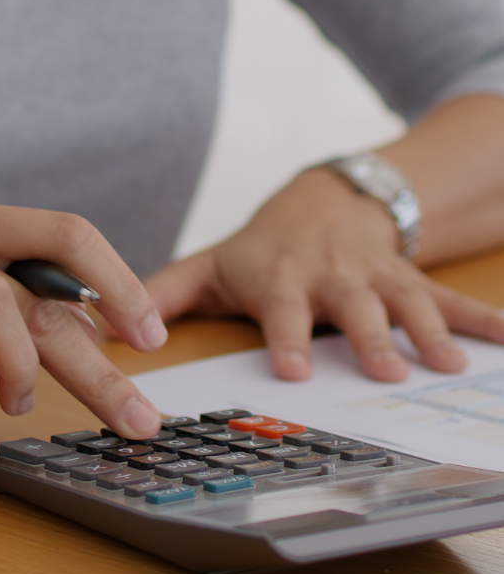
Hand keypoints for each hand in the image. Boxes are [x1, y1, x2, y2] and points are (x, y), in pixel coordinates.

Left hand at [144, 169, 503, 381]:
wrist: (323, 202)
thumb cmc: (260, 247)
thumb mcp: (210, 265)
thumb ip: (162, 295)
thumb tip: (107, 331)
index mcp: (280, 278)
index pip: (280, 308)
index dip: (285, 336)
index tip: (290, 369)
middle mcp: (331, 276)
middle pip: (352, 307)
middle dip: (370, 336)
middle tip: (386, 371)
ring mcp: (374, 276)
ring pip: (405, 300)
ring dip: (430, 330)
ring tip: (450, 365)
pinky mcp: (407, 277)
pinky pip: (447, 295)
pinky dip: (482, 319)